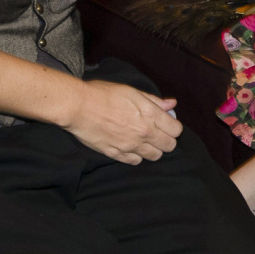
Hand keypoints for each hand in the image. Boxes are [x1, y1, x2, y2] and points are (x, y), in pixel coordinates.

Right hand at [65, 79, 181, 163]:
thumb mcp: (132, 92)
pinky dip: (136, 156)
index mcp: (150, 115)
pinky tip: (131, 147)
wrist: (78, 106)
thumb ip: (154, 101)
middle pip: (169, 146)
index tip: (167, 124)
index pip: (176, 130)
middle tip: (158, 134)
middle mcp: (144, 133)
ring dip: (152, 149)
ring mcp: (130, 145)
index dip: (173, 127)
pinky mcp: (116, 154)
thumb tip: (171, 104)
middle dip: (166, 140)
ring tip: (144, 141)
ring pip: (154, 156)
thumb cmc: (103, 94)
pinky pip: (134, 161)